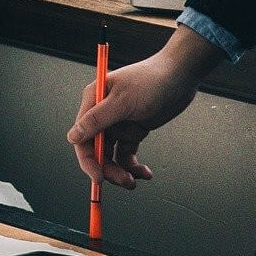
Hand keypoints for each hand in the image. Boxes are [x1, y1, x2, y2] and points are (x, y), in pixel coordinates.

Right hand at [65, 31, 221, 189]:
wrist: (181, 74)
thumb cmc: (153, 80)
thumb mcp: (123, 102)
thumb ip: (97, 120)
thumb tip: (73, 137)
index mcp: (93, 102)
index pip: (82, 137)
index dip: (88, 160)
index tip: (98, 177)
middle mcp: (102, 114)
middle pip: (96, 150)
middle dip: (108, 168)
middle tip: (124, 181)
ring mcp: (118, 123)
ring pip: (112, 155)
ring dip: (121, 170)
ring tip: (135, 179)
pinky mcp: (134, 129)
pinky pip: (127, 153)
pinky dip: (134, 165)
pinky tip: (144, 172)